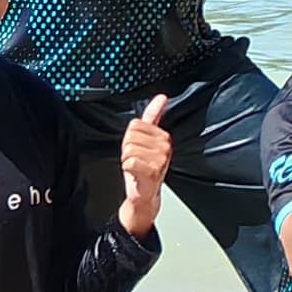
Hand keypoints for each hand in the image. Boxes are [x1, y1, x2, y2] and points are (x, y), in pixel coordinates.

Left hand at [118, 94, 172, 233]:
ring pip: (128, 149)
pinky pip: (129, 162)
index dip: (130, 138)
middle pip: (130, 137)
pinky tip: (135, 174)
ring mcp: (161, 159)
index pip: (135, 124)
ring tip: (136, 167)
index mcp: (164, 136)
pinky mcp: (153, 171)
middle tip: (136, 160)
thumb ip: (153, 116)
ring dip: (127, 160)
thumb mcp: (147, 139)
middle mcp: (165, 146)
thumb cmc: (144, 166)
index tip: (139, 148)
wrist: (145, 194)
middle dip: (127, 149)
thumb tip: (161, 97)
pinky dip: (127, 168)